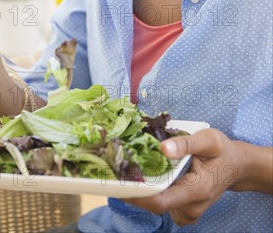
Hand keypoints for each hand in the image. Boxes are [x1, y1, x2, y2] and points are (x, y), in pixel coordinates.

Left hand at [122, 129, 243, 226]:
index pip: (160, 201)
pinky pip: (163, 204)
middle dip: (133, 190)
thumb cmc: (222, 150)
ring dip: (141, 190)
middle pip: (154, 204)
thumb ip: (186, 143)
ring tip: (127, 170)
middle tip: (115, 171)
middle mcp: (191, 207)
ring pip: (157, 204)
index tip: (118, 183)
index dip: (137, 196)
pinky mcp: (184, 209)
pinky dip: (151, 192)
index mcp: (197, 190)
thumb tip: (163, 148)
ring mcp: (188, 211)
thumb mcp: (208, 140)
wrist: (236, 165)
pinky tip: (145, 175)